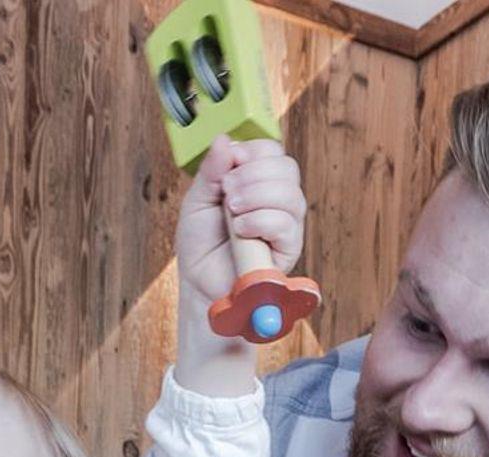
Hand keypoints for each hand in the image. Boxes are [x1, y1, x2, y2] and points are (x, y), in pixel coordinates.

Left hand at [175, 136, 306, 314]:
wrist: (201, 284)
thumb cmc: (201, 245)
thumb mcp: (198, 200)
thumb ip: (211, 171)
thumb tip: (225, 140)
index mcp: (258, 182)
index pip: (272, 151)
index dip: (252, 151)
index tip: (230, 164)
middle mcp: (277, 200)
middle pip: (286, 167)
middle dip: (253, 174)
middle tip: (227, 193)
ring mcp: (286, 224)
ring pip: (290, 193)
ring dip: (256, 196)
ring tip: (232, 212)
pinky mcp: (289, 248)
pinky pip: (286, 223)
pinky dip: (260, 220)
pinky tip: (241, 230)